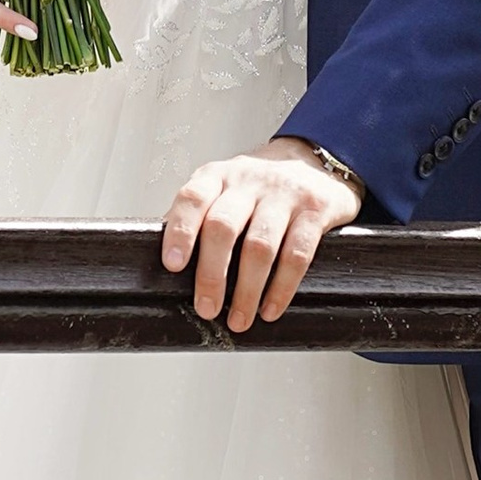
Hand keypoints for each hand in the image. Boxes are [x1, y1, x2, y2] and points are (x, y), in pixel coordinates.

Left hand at [161, 138, 362, 330]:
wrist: (314, 160)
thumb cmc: (258, 188)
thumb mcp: (224, 188)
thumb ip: (198, 215)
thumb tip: (164, 262)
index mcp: (218, 176)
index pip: (192, 199)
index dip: (180, 231)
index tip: (173, 265)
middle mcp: (248, 181)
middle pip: (223, 226)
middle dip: (211, 274)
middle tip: (206, 308)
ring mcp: (284, 194)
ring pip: (260, 246)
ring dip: (247, 290)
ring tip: (239, 319)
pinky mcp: (316, 209)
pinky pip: (297, 253)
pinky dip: (282, 287)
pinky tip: (271, 308)